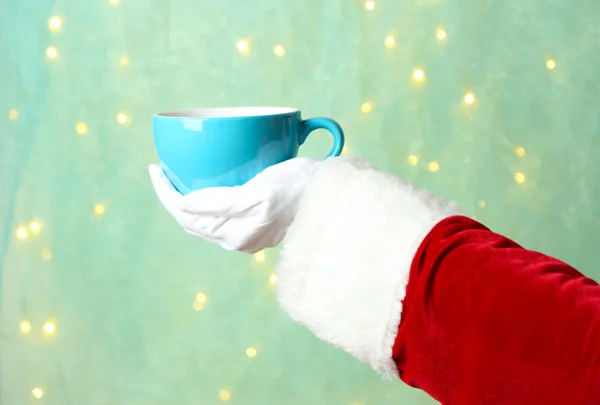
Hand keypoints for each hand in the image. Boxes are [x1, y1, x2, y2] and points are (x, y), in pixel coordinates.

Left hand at [148, 158, 318, 253]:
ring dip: (187, 202)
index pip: (186, 215)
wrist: (330, 197)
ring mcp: (247, 236)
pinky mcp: (257, 228)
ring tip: (179, 178)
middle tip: (163, 170)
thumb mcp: (256, 193)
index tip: (155, 168)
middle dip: (172, 197)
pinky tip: (205, 189)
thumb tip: (183, 206)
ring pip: (204, 221)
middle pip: (191, 220)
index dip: (165, 192)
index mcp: (235, 235)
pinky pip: (220, 219)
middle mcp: (238, 240)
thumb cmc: (298, 188)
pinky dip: (205, 204)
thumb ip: (219, 204)